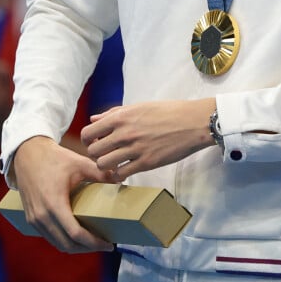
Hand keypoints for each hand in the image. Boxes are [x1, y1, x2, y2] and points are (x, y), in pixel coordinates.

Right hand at [13, 135, 113, 252]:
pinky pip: (49, 237)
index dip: (93, 243)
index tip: (109, 244)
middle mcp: (42, 216)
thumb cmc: (54, 158)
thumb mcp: (79, 163)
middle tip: (105, 244)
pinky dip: (64, 241)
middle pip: (67, 244)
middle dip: (87, 248)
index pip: (75, 234)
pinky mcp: (31, 219)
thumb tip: (120, 180)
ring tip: (94, 242)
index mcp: (54, 204)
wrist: (28, 154)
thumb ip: (100, 173)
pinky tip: (77, 236)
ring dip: (76, 247)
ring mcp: (34, 219)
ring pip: (57, 244)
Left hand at [81, 98, 215, 181]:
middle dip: (96, 154)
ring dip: (106, 166)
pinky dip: (119, 175)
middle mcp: (125, 133)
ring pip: (104, 165)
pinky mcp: (146, 163)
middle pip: (93, 151)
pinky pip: (121, 174)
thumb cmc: (168, 111)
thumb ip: (114, 113)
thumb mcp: (139, 106)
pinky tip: (126, 170)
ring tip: (115, 163)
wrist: (193, 122)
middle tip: (106, 154)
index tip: (96, 142)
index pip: (88, 133)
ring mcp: (135, 149)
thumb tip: (93, 119)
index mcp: (121, 117)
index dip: (88, 140)